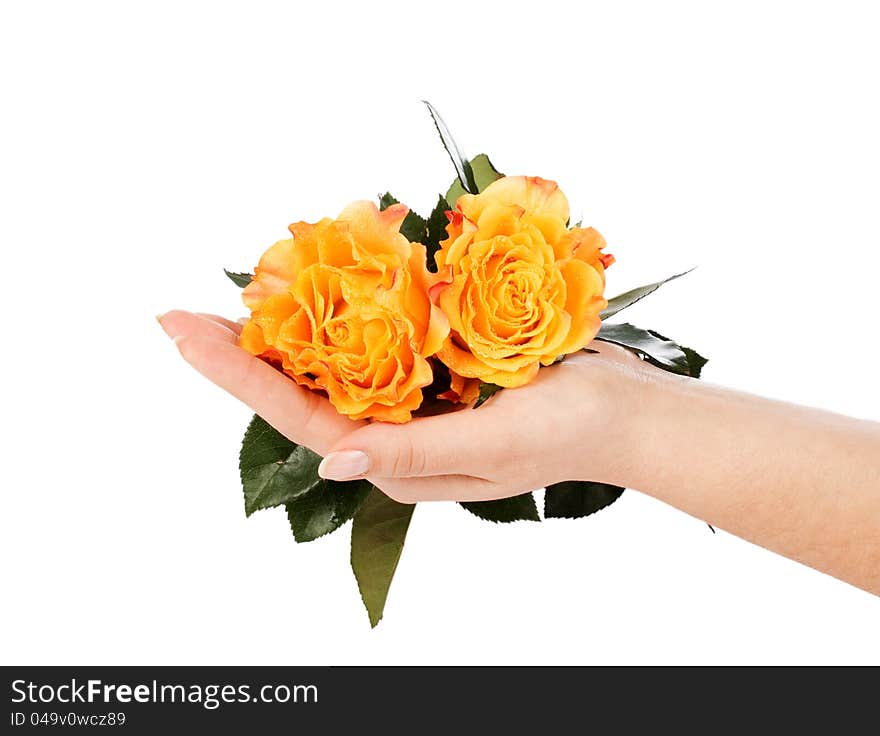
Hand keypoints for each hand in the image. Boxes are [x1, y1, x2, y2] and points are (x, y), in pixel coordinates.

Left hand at [157, 310, 655, 501]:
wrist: (621, 410)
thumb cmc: (567, 430)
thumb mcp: (491, 446)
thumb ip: (412, 455)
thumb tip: (330, 461)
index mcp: (399, 459)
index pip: (302, 418)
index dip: (240, 377)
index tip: (186, 334)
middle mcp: (396, 433)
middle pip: (302, 391)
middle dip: (240, 356)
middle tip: (178, 316)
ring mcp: (415, 402)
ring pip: (332, 367)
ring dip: (281, 335)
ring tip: (227, 302)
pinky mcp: (436, 372)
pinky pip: (373, 345)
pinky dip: (339, 317)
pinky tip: (313, 292)